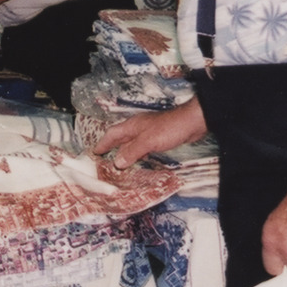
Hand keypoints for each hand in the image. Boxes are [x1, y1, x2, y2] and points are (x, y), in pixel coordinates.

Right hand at [93, 99, 207, 169]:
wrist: (192, 122)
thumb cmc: (169, 128)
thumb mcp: (147, 141)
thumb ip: (132, 151)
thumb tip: (117, 162)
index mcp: (132, 125)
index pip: (112, 134)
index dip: (103, 143)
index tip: (94, 152)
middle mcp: (138, 128)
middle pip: (120, 138)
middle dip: (112, 148)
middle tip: (104, 159)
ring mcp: (149, 132)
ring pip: (132, 143)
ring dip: (125, 152)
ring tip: (120, 164)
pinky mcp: (159, 137)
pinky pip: (143, 147)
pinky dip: (137, 154)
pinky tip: (140, 161)